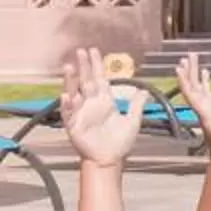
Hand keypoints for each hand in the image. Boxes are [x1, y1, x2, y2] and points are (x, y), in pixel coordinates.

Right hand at [59, 48, 146, 168]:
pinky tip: (67, 96)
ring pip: (74, 93)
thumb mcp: (132, 121)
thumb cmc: (120, 142)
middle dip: (83, 67)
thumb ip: (136, 105)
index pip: (100, 79)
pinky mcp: (74, 125)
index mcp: (105, 102)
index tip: (94, 51)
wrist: (110, 160)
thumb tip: (144, 91)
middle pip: (86, 81)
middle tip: (80, 51)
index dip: (97, 65)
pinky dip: (67, 105)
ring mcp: (81, 114)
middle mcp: (91, 104)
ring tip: (68, 67)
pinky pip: (69, 113)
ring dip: (71, 81)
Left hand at [176, 55, 210, 162]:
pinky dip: (205, 80)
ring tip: (193, 58)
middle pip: (192, 86)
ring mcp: (207, 108)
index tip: (179, 67)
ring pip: (198, 87)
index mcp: (203, 112)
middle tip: (188, 55)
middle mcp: (202, 108)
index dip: (184, 80)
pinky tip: (205, 72)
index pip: (190, 93)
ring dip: (194, 72)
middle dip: (189, 71)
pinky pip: (207, 91)